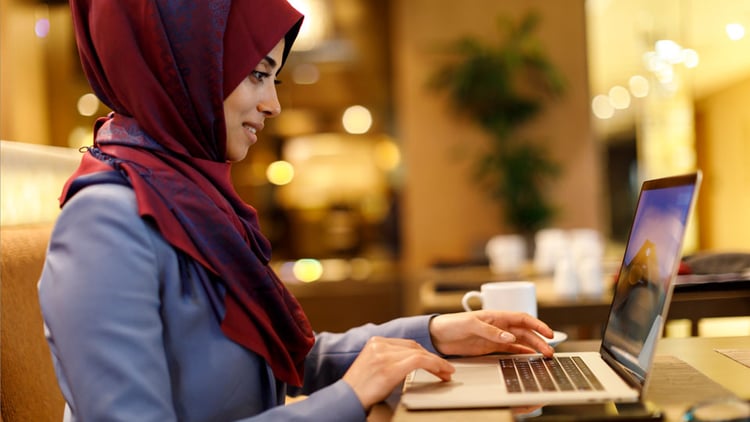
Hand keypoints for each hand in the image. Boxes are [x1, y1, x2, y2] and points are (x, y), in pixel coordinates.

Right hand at [342, 336, 454, 410]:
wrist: (346, 399)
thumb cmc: (360, 389)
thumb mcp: (374, 367)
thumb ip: (389, 359)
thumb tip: (411, 363)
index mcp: (375, 342)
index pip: (406, 344)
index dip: (424, 353)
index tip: (435, 362)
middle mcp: (379, 345)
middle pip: (414, 346)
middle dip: (432, 358)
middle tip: (445, 369)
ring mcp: (384, 355)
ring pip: (419, 352)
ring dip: (437, 363)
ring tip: (446, 372)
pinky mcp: (389, 367)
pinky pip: (419, 361)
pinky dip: (434, 365)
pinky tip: (440, 372)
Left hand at [428, 310, 554, 356]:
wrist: (437, 336)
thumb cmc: (452, 324)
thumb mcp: (471, 325)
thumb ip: (490, 331)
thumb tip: (510, 338)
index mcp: (496, 316)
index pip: (522, 318)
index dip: (537, 325)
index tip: (549, 333)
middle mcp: (499, 326)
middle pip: (524, 332)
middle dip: (539, 341)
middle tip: (550, 351)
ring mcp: (496, 337)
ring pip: (520, 342)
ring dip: (533, 348)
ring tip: (544, 356)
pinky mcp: (490, 347)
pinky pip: (510, 350)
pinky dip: (521, 353)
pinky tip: (530, 357)